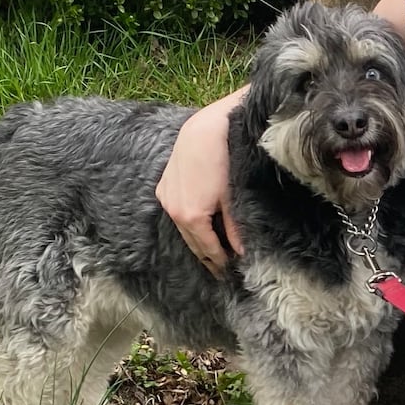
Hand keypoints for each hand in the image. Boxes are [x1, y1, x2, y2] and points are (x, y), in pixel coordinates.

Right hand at [155, 94, 243, 270]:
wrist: (205, 131)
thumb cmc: (222, 162)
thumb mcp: (232, 198)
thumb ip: (234, 227)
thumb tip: (241, 251)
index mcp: (191, 217)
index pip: (207, 250)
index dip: (220, 263)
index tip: (230, 273)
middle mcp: (173, 210)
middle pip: (193, 243)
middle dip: (208, 256)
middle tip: (222, 269)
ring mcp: (166, 198)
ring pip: (183, 229)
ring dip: (197, 240)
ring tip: (212, 251)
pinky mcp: (163, 186)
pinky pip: (175, 213)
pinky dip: (188, 223)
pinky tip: (198, 226)